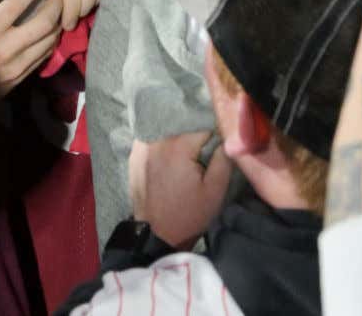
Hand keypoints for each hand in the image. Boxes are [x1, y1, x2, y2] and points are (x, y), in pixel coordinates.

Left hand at [130, 132, 233, 246]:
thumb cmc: (188, 215)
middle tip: (201, 156)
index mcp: (178, 146)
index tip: (216, 151)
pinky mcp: (134, 155)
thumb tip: (227, 138)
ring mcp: (142, 146)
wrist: (156, 235)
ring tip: (186, 158)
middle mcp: (157, 140)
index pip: (204, 128)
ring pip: (167, 131)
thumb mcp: (215, 190)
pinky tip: (169, 159)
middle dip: (194, 137)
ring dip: (178, 139)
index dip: (214, 138)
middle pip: (183, 126)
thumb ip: (223, 159)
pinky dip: (163, 144)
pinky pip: (153, 139)